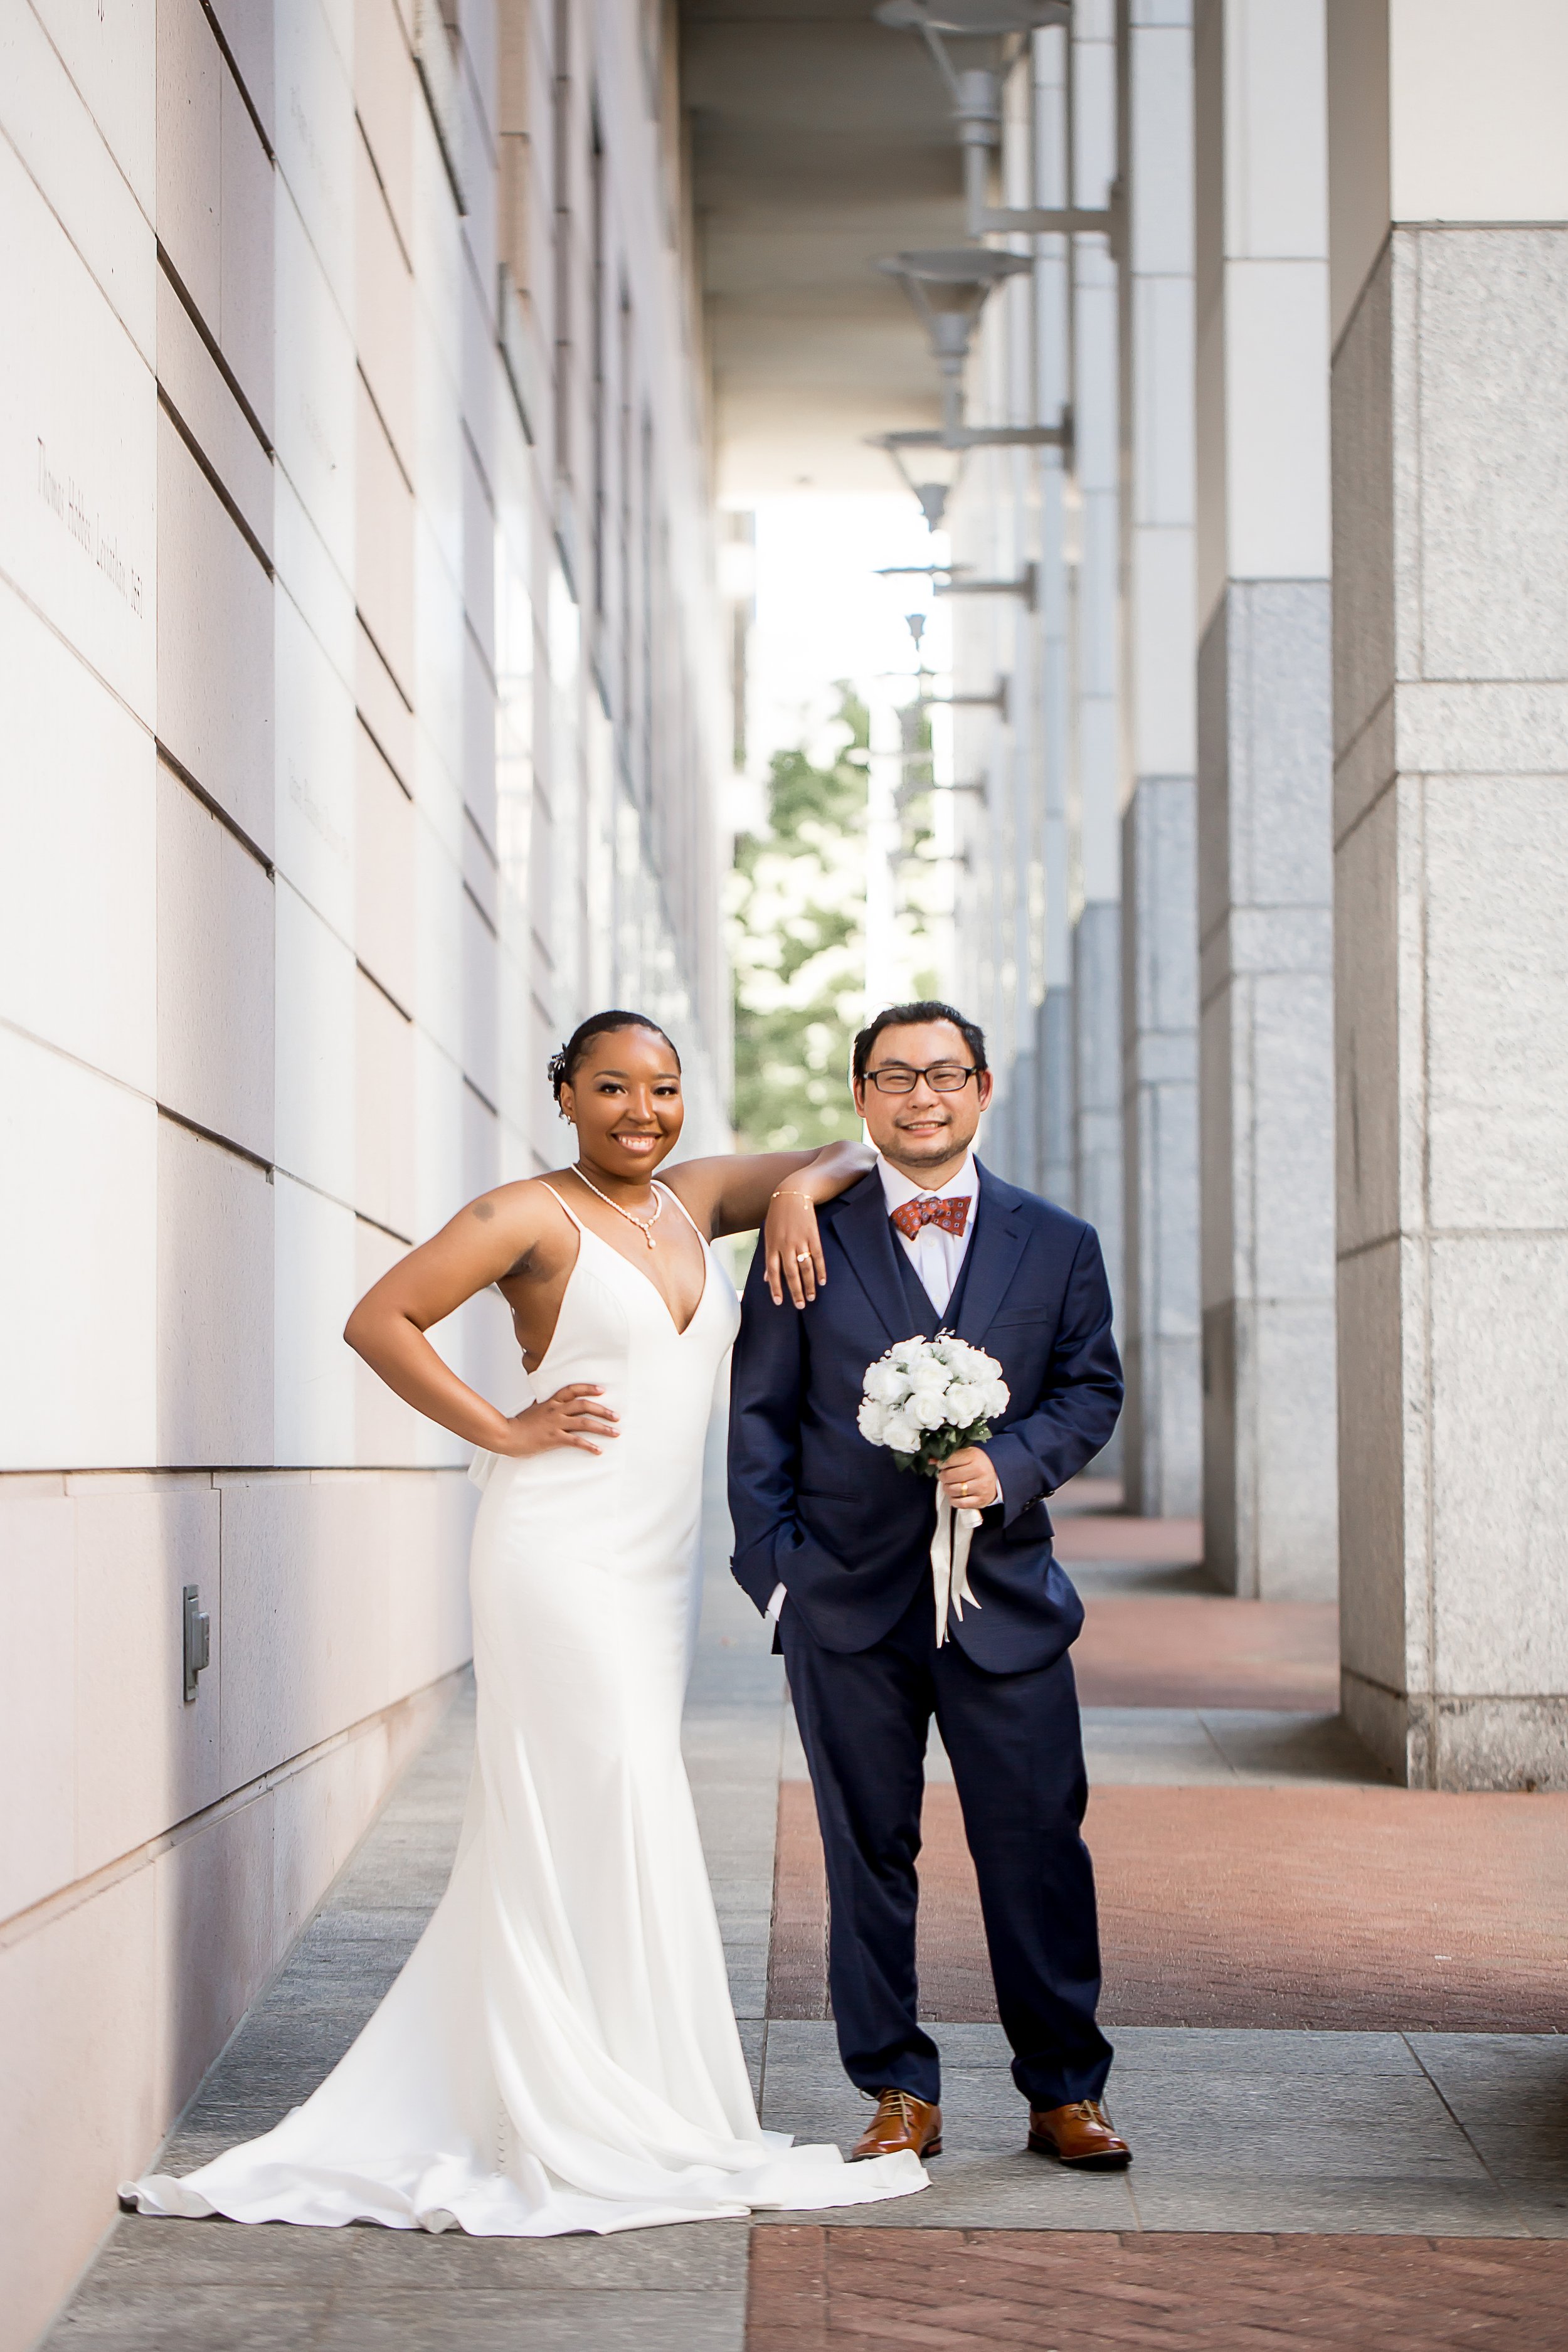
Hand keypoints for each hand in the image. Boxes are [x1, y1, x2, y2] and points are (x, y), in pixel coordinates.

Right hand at [497, 1382, 618, 1456]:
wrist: (507, 1435)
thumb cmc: (520, 1423)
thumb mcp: (534, 1409)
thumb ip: (545, 1405)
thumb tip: (549, 1403)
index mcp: (551, 1402)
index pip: (573, 1390)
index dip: (588, 1388)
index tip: (602, 1390)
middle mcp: (556, 1410)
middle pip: (584, 1406)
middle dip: (603, 1410)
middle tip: (617, 1416)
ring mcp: (555, 1424)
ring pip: (584, 1423)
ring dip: (602, 1428)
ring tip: (615, 1433)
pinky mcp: (554, 1438)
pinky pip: (576, 1441)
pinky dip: (589, 1446)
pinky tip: (599, 1450)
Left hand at [762, 1189, 826, 1307]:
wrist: (792, 1195)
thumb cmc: (778, 1217)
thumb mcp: (768, 1235)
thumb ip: (769, 1258)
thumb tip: (767, 1279)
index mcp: (772, 1246)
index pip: (773, 1272)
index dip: (775, 1288)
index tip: (779, 1302)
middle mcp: (785, 1245)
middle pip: (790, 1273)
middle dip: (795, 1291)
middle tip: (800, 1305)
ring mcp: (800, 1241)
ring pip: (805, 1268)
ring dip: (809, 1284)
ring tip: (811, 1297)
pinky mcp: (813, 1236)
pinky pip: (817, 1257)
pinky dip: (820, 1270)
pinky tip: (822, 1281)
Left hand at [936, 1446, 998, 1511]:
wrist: (998, 1477)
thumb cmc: (978, 1465)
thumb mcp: (967, 1455)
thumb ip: (950, 1456)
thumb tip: (930, 1460)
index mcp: (975, 1456)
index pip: (950, 1460)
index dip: (942, 1464)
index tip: (941, 1465)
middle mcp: (979, 1471)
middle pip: (949, 1476)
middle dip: (943, 1477)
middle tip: (944, 1476)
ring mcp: (981, 1487)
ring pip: (953, 1490)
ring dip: (947, 1488)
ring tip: (950, 1485)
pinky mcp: (981, 1500)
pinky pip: (960, 1503)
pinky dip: (954, 1500)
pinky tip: (955, 1495)